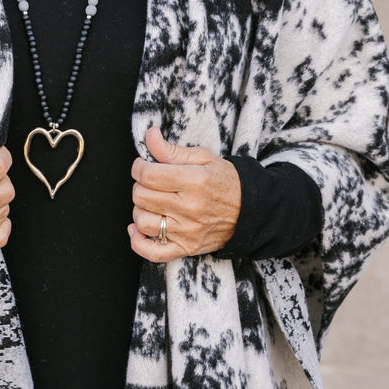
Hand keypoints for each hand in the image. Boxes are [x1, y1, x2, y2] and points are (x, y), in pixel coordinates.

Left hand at [128, 126, 240, 261]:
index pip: (148, 175)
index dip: (138, 167)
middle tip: (151, 183)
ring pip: (142, 221)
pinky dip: (138, 242)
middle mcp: (190, 208)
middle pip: (141, 196)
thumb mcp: (203, 158)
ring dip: (140, 209)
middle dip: (140, 186)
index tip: (142, 165)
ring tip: (152, 202)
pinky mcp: (186, 248)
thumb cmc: (226, 182)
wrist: (250, 211)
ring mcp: (187, 231)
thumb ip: (172, 150)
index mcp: (195, 181)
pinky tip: (138, 229)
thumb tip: (149, 135)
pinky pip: (152, 252)